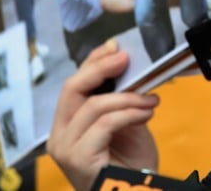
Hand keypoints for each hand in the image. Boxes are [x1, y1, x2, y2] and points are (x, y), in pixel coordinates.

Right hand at [47, 40, 158, 190]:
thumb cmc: (130, 163)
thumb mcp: (127, 122)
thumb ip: (121, 99)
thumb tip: (126, 64)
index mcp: (67, 124)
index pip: (74, 85)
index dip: (93, 62)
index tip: (115, 47)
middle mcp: (58, 135)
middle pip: (72, 88)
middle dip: (101, 68)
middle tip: (126, 58)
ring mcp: (65, 148)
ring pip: (93, 105)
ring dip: (128, 97)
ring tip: (151, 99)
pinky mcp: (78, 158)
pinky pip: (105, 123)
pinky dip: (129, 113)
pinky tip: (147, 113)